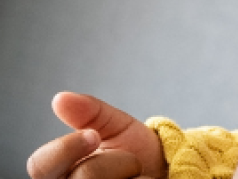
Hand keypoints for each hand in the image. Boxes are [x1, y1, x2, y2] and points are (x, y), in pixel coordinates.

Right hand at [25, 93, 166, 178]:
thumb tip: (61, 98)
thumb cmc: (135, 151)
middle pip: (82, 176)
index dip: (65, 149)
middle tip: (129, 162)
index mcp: (60, 170)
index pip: (40, 165)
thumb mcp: (115, 126)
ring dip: (130, 174)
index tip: (92, 135)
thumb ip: (90, 112)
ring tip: (136, 174)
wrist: (166, 169)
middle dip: (113, 162)